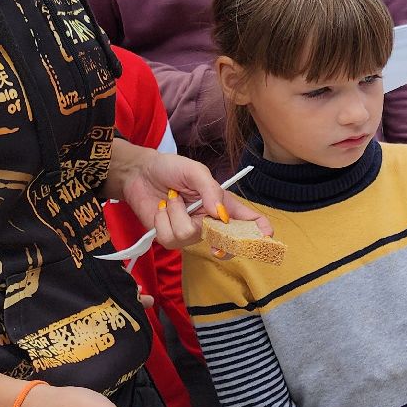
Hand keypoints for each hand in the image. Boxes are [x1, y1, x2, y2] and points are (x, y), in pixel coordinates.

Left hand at [110, 144, 268, 249]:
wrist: (140, 173)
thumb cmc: (170, 168)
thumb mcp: (195, 170)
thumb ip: (210, 190)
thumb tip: (219, 215)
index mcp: (222, 204)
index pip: (248, 220)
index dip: (260, 230)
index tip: (267, 235)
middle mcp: (209, 221)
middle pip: (223, 239)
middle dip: (216, 231)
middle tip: (209, 216)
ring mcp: (190, 232)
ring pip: (190, 235)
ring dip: (176, 213)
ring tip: (171, 200)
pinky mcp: (170, 238)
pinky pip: (170, 238)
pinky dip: (162, 220)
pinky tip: (162, 210)